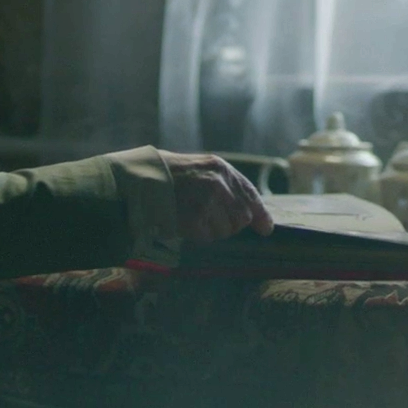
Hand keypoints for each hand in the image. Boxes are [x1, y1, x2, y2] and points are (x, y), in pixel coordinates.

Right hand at [159, 152, 274, 243]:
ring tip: (192, 217)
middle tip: (208, 219)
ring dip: (212, 231)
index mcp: (221, 169)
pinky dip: (197, 235)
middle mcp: (218, 184)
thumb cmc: (169, 177)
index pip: (250, 195)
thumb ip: (226, 186)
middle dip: (229, 224)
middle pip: (241, 218)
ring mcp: (207, 201)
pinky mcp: (194, 218)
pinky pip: (206, 237)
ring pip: (225, 231)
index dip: (260, 215)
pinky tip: (184, 223)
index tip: (265, 229)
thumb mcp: (201, 169)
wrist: (141, 180)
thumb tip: (254, 217)